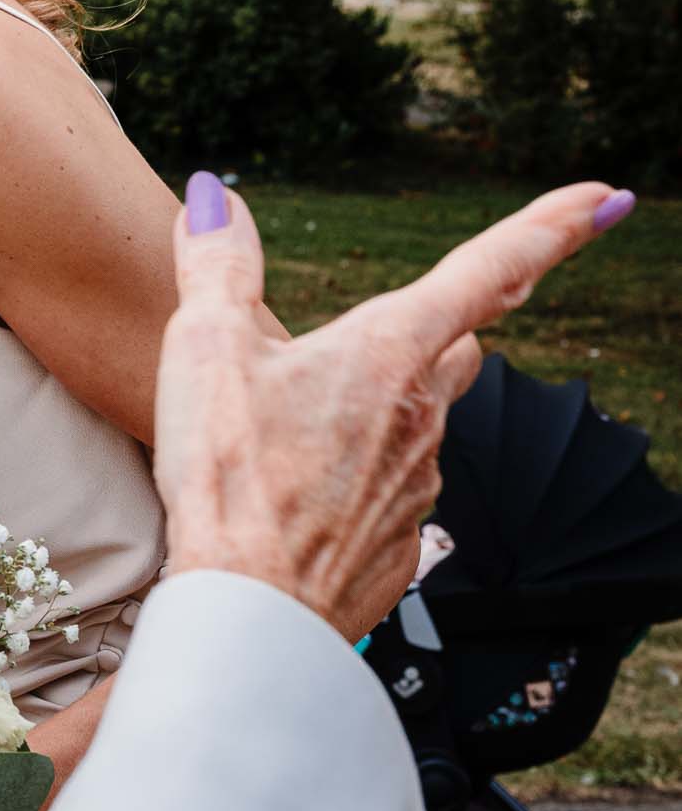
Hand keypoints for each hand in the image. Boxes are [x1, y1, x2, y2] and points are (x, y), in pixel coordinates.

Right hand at [157, 174, 627, 635]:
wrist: (254, 611)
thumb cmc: (233, 480)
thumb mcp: (206, 350)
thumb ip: (218, 266)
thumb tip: (219, 198)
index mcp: (390, 352)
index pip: (490, 270)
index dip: (552, 226)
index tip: (604, 199)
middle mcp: (423, 412)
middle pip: (459, 345)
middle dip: (448, 322)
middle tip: (419, 312)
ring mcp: (420, 480)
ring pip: (420, 417)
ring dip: (379, 404)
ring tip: (303, 415)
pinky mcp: (400, 535)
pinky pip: (392, 483)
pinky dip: (359, 469)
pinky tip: (305, 484)